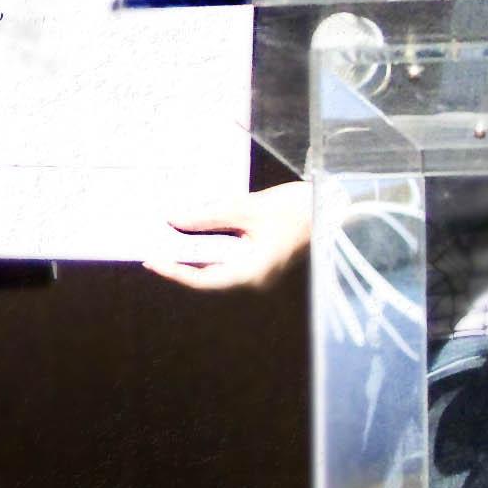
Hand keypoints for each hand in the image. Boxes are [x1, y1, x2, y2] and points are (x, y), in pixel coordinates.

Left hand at [147, 182, 311, 290]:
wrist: (336, 207)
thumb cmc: (297, 209)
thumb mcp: (247, 208)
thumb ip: (208, 216)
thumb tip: (174, 220)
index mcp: (252, 273)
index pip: (203, 280)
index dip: (174, 271)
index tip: (151, 260)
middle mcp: (254, 278)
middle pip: (208, 274)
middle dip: (180, 259)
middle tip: (152, 243)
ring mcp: (259, 270)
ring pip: (218, 264)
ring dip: (195, 250)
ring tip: (168, 235)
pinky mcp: (262, 258)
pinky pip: (230, 254)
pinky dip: (212, 244)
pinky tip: (196, 228)